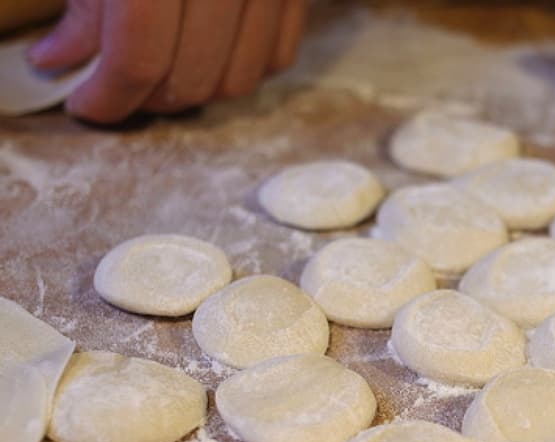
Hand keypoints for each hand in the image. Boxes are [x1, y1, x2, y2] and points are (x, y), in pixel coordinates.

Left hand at [27, 0, 307, 123]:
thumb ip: (84, 2)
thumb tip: (63, 60)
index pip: (139, 54)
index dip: (108, 95)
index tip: (84, 105)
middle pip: (192, 76)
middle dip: (146, 101)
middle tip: (114, 92)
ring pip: (239, 79)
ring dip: (193, 92)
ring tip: (158, 74)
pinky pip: (277, 54)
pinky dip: (238, 67)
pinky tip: (205, 52)